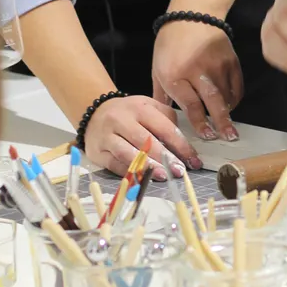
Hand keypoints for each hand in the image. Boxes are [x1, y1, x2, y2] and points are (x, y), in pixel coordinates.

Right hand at [83, 94, 200, 177]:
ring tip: (162, 176)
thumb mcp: (148, 106)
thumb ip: (166, 119)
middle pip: (145, 141)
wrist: (93, 112)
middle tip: (179, 171)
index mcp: (139, 108)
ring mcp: (107, 136)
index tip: (193, 160)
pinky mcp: (97, 152)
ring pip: (128, 153)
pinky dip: (129, 173)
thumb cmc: (128, 112)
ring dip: (147, 166)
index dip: (180, 145)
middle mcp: (121, 120)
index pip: (164, 127)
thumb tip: (183, 142)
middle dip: (165, 157)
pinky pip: (114, 164)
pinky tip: (142, 179)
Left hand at [152, 19, 242, 141]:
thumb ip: (162, 95)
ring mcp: (216, 64)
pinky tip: (231, 105)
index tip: (206, 135)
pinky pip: (236, 84)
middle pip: (212, 102)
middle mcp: (196, 71)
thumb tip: (164, 118)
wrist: (190, 15)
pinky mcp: (230, 59)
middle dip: (221, 122)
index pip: (190, 105)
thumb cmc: (169, 44)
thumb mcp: (158, 69)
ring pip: (226, 95)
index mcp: (175, 75)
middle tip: (228, 137)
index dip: (199, 123)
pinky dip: (235, 97)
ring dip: (228, 112)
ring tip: (229, 126)